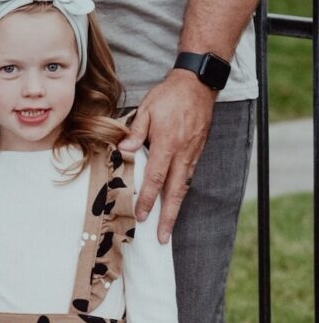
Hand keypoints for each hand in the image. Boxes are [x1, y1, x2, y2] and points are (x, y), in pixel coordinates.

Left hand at [121, 69, 215, 241]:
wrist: (198, 85)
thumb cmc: (169, 95)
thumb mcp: (148, 108)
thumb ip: (136, 131)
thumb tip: (123, 150)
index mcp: (167, 144)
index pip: (156, 178)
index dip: (148, 199)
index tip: (141, 216)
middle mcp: (182, 153)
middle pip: (175, 192)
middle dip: (168, 217)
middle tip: (162, 238)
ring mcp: (192, 154)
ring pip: (184, 187)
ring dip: (176, 208)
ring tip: (169, 226)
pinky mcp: (198, 151)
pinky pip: (189, 176)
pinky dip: (182, 191)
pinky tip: (176, 200)